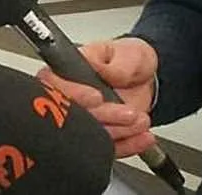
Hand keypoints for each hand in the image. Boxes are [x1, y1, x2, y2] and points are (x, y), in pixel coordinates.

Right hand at [37, 38, 158, 156]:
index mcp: (64, 74)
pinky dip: (127, 146)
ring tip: (140, 120)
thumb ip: (108, 61)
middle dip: (102, 117)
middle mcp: (69, 100)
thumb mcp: (122, 52)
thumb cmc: (128, 59)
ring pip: (89, 137)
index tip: (97, 97)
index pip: (52, 87)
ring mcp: (84, 121)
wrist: (149, 79)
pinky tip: (142, 137)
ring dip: (118, 132)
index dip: (73, 94)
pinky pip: (106, 149)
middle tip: (128, 113)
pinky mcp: (98, 138)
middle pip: (70, 117)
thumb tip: (93, 63)